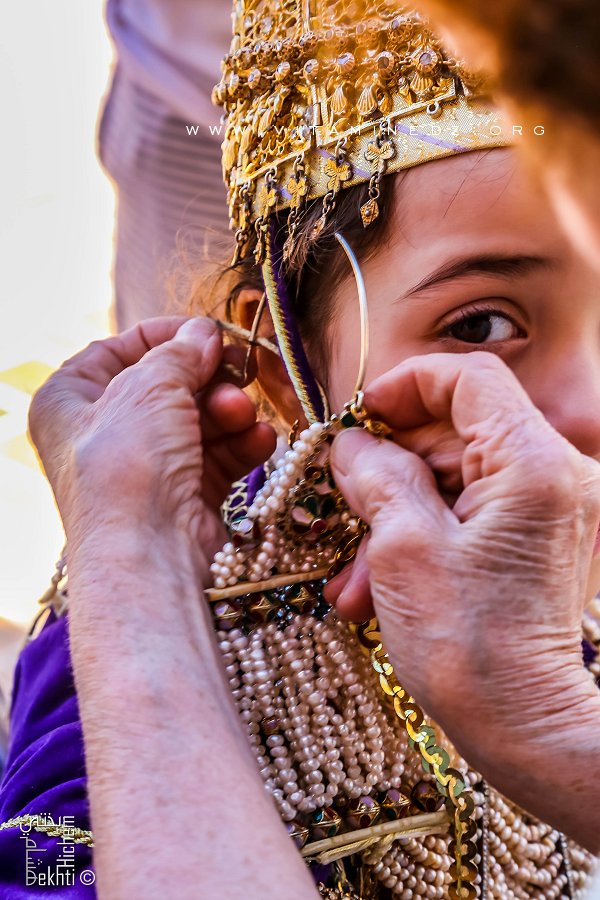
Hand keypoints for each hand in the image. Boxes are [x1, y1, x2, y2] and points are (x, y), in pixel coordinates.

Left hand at [28, 317, 275, 568]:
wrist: (149, 552)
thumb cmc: (129, 464)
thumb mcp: (149, 386)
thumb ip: (180, 351)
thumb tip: (205, 333)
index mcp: (68, 401)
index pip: (116, 350)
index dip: (165, 335)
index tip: (208, 331)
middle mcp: (103, 435)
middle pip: (167, 386)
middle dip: (209, 378)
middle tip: (241, 370)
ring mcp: (145, 468)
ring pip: (198, 420)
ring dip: (229, 411)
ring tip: (244, 414)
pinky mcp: (183, 495)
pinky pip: (217, 456)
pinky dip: (241, 445)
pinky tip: (259, 440)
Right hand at [328, 352, 599, 739]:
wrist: (524, 727)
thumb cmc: (469, 646)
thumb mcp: (403, 548)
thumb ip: (376, 474)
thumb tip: (351, 444)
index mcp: (533, 462)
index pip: (468, 378)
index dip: (405, 387)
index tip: (358, 419)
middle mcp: (554, 474)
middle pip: (456, 430)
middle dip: (390, 466)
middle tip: (339, 501)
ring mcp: (548, 507)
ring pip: (455, 475)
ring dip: (396, 512)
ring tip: (352, 572)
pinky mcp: (535, 536)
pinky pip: (468, 509)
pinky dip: (422, 533)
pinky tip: (376, 582)